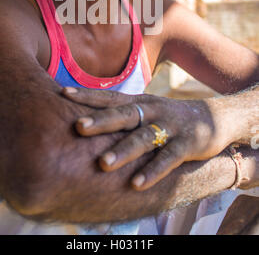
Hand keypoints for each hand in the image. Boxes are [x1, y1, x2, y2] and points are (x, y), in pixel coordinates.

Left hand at [62, 87, 232, 190]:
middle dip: (101, 121)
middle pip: (124, 114)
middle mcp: (152, 110)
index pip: (110, 97)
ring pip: (144, 138)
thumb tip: (86, 118)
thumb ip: (122, 113)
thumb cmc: (168, 117)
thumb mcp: (146, 110)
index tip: (62, 92)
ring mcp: (170, 126)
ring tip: (103, 164)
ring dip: (124, 151)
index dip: (87, 95)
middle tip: (78, 127)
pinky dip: (153, 171)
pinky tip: (138, 184)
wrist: (214, 117)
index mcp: (139, 102)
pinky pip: (168, 158)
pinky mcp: (187, 144)